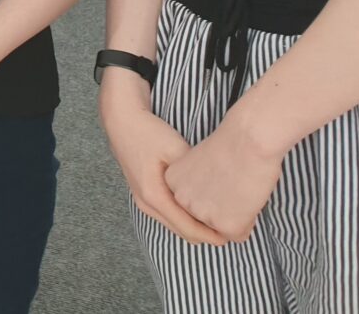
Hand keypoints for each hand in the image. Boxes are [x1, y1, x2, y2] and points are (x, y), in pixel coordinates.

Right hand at [99, 85, 227, 245]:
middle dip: (209, 235)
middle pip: (183, 232)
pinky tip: (201, 209)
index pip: (189, 229)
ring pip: (176, 225)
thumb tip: (221, 192)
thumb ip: (195, 174)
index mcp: (154, 196)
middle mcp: (146, 204)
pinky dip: (187, 218)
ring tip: (222, 220)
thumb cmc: (147, 132)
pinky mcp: (144, 195)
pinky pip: (169, 216)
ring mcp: (143, 201)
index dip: (214, 236)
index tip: (237, 235)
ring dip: (197, 227)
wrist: (121, 121)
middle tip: (236, 230)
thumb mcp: (176, 150)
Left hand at [163, 115, 284, 242]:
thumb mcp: (198, 163)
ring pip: (222, 227)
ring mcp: (202, 214)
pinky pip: (240, 233)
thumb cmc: (230, 142)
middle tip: (234, 183)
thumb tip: (209, 200)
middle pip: (205, 218)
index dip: (212, 193)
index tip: (221, 177)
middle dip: (223, 208)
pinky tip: (249, 197)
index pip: (191, 203)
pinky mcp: (225, 225)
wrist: (248, 138)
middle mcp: (181, 200)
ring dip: (236, 214)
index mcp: (172, 182)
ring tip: (241, 187)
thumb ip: (196, 184)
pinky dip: (249, 219)